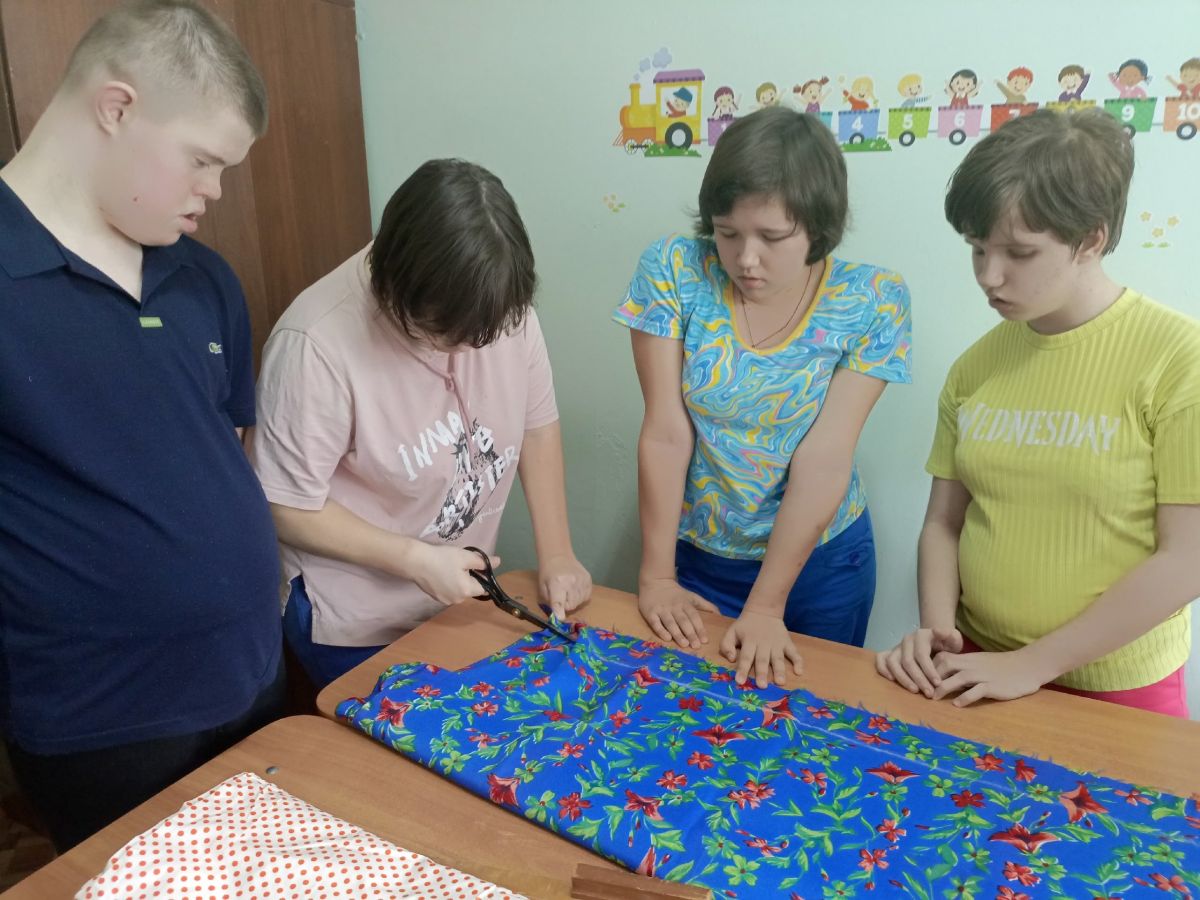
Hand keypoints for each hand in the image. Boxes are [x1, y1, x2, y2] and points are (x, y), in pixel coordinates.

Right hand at [407, 543, 494, 605]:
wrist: (416, 562)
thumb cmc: (442, 558)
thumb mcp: (465, 556)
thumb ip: (483, 562)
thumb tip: (498, 562)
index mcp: (467, 591)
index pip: (484, 588)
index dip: (483, 577)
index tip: (476, 566)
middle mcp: (458, 600)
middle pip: (471, 590)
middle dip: (470, 578)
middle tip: (460, 564)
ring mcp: (445, 601)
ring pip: (459, 591)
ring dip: (459, 581)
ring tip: (449, 567)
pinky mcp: (436, 598)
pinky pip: (449, 591)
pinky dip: (449, 584)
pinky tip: (441, 573)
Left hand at [538, 553, 591, 618]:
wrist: (558, 556)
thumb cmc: (548, 573)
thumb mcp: (542, 588)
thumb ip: (550, 602)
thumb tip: (558, 616)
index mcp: (557, 583)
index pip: (559, 601)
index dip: (559, 611)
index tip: (560, 618)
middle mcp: (571, 582)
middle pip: (571, 606)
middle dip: (566, 605)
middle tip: (561, 597)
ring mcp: (582, 580)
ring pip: (580, 602)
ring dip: (574, 601)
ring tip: (568, 591)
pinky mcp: (589, 579)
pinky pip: (586, 597)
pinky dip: (581, 597)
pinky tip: (575, 589)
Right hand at [637, 577, 717, 648]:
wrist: (655, 581)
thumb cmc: (676, 593)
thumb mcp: (692, 597)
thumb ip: (706, 605)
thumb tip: (720, 615)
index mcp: (685, 604)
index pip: (694, 617)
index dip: (700, 628)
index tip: (705, 640)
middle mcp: (674, 607)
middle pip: (683, 621)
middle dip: (690, 634)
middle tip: (696, 646)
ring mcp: (662, 610)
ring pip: (671, 623)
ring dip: (678, 634)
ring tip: (684, 645)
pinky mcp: (650, 612)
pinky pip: (655, 623)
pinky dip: (661, 630)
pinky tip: (667, 638)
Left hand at [719, 610, 802, 687]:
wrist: (763, 611)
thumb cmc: (745, 627)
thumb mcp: (732, 632)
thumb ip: (726, 645)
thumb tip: (731, 659)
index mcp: (749, 641)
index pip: (745, 657)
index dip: (742, 669)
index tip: (739, 681)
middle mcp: (763, 644)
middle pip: (762, 660)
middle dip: (762, 673)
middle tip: (762, 686)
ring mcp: (777, 644)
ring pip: (778, 658)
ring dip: (780, 670)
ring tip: (780, 682)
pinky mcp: (787, 643)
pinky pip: (794, 652)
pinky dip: (798, 661)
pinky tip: (799, 672)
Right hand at [874, 627, 962, 697]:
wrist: (935, 641)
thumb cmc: (946, 644)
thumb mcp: (953, 639)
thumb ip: (951, 636)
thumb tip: (937, 631)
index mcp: (921, 635)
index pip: (921, 654)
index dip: (929, 670)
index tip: (938, 684)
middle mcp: (906, 640)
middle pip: (907, 661)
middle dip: (918, 679)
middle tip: (929, 693)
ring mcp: (897, 646)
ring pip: (893, 662)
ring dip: (902, 678)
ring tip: (914, 690)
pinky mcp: (890, 653)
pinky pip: (880, 659)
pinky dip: (883, 670)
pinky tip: (892, 680)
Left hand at [931, 647, 1055, 706]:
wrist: (1027, 665)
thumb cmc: (1003, 666)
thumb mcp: (980, 662)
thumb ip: (964, 667)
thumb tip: (947, 677)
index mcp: (968, 658)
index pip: (942, 657)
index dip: (930, 667)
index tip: (923, 679)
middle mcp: (972, 665)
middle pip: (945, 665)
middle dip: (931, 677)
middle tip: (924, 691)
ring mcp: (982, 675)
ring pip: (957, 678)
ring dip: (943, 688)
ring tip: (934, 699)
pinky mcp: (993, 686)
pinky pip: (976, 691)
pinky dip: (965, 698)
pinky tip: (958, 705)